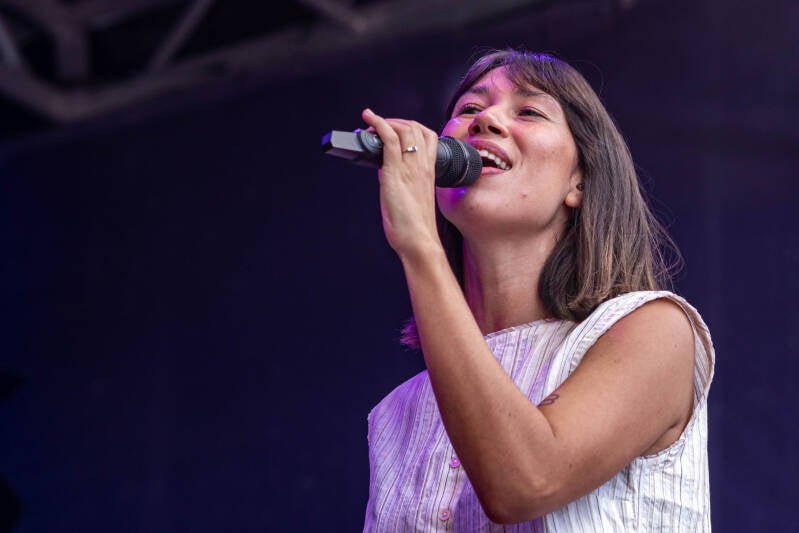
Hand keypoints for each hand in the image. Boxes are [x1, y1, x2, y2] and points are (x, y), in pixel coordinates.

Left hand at [361, 108, 443, 259]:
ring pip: (404, 129)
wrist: (418, 239)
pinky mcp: (395, 171)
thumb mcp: (411, 198)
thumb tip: (384, 168)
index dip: (413, 127)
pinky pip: (389, 139)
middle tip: (381, 125)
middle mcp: (422, 165)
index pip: (428, 137)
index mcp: (429, 171)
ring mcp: (410, 167)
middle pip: (416, 128)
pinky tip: (369, 118)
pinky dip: (378, 124)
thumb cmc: (414, 226)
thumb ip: (401, 180)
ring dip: (386, 121)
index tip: (398, 127)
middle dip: (396, 121)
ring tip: (372, 122)